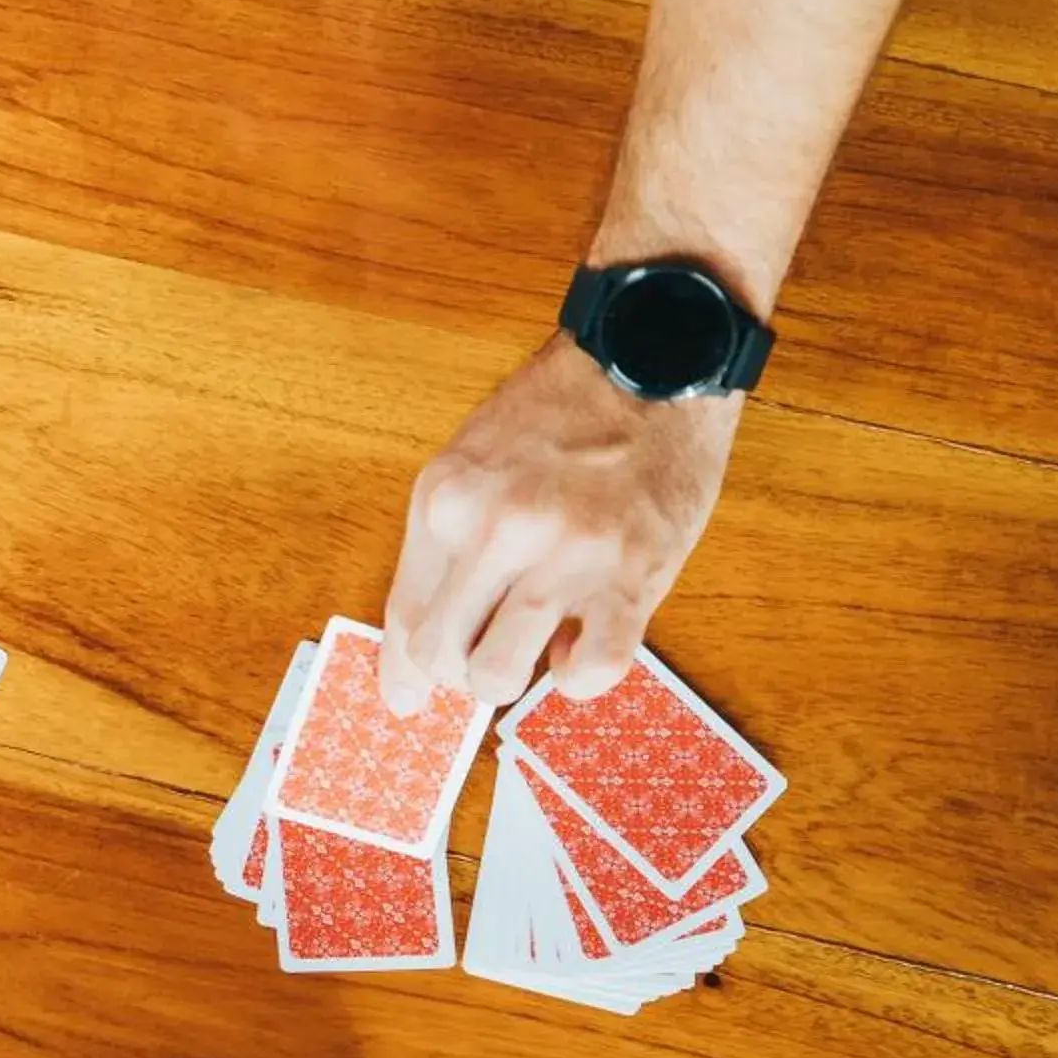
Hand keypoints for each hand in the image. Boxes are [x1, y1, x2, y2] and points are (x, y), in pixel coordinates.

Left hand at [381, 338, 739, 711]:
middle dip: (458, 674)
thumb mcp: (475, 460)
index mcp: (447, 499)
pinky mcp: (633, 576)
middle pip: (442, 653)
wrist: (654, 357)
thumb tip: (432, 633)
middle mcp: (497, 529)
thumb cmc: (563, 411)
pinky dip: (579, 678)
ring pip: (499, 675)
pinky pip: (590, 672)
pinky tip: (583, 644)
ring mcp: (565, 556)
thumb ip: (451, 539)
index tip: (408, 700)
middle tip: (484, 661)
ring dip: (510, 680)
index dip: (404, 670)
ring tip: (533, 649)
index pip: (405, 613)